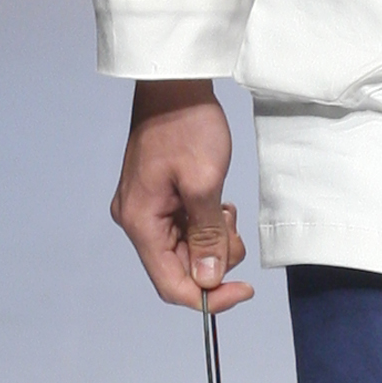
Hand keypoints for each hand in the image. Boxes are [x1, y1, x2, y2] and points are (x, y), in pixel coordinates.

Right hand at [110, 77, 251, 307]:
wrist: (175, 85)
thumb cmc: (186, 126)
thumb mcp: (204, 184)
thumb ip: (207, 237)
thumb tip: (208, 278)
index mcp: (141, 222)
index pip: (171, 284)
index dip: (210, 297)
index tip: (243, 289)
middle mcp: (137, 221)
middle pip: (179, 269)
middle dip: (214, 259)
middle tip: (233, 228)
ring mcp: (146, 208)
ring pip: (185, 249)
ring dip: (213, 240)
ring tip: (225, 208)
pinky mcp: (158, 197)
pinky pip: (184, 228)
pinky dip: (206, 224)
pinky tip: (217, 202)